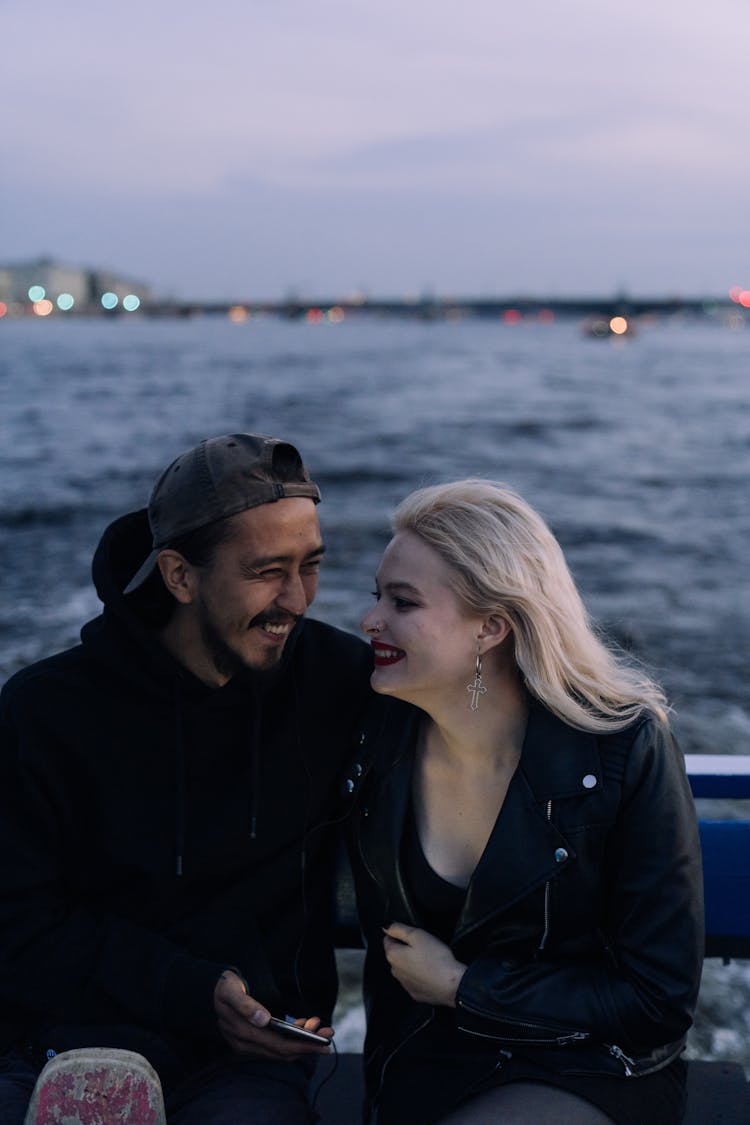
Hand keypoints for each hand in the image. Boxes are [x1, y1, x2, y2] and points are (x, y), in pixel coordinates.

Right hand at [213, 970, 333, 1057]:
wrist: (208, 990)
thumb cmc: (224, 987)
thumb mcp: (231, 990)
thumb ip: (245, 1005)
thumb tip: (263, 1019)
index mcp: (243, 1034)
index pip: (278, 1047)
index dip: (302, 1047)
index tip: (322, 1044)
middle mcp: (247, 1043)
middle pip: (283, 1051)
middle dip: (308, 1046)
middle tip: (330, 1035)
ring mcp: (250, 1043)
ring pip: (281, 1048)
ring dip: (303, 1041)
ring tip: (322, 1029)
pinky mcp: (253, 1038)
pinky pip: (276, 1042)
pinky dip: (292, 1036)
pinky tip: (304, 1025)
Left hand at [383, 923, 466, 1006]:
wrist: (452, 984)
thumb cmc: (436, 959)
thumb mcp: (417, 935)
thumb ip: (399, 929)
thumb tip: (387, 927)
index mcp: (393, 956)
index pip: (388, 940)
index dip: (399, 934)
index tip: (411, 935)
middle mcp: (395, 972)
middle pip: (397, 954)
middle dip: (406, 949)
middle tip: (423, 946)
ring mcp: (405, 984)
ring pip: (405, 968)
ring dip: (413, 962)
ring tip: (429, 959)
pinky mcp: (415, 993)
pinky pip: (414, 980)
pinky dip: (420, 975)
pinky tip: (431, 971)